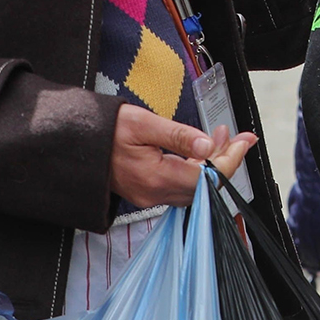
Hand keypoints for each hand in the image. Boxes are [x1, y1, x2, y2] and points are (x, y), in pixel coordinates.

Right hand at [110, 104, 256, 209]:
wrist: (74, 145)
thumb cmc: (105, 130)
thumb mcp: (143, 123)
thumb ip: (178, 135)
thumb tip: (208, 145)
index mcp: (155, 177)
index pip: (206, 178)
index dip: (229, 160)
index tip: (244, 141)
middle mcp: (154, 193)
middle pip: (204, 186)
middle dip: (226, 161)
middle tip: (239, 138)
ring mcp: (150, 196)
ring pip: (194, 188)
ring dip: (213, 165)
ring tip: (222, 138)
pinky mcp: (147, 192)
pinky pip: (181, 186)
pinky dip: (197, 169)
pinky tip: (202, 150)